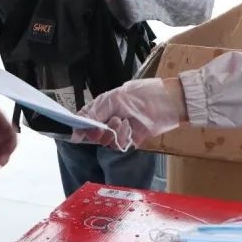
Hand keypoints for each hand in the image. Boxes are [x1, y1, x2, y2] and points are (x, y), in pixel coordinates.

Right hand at [72, 77, 186, 148]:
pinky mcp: (131, 140)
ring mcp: (120, 131)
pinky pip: (120, 146)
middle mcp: (109, 120)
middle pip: (94, 135)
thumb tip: (76, 131)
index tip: (78, 135)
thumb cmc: (140, 94)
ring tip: (124, 122)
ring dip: (113, 133)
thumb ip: (94, 114)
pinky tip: (131, 128)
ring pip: (106, 142)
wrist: (165, 102)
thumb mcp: (113, 100)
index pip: (84, 121)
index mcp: (102, 107)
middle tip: (108, 123)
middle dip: (99, 131)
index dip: (80, 129)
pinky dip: (123, 138)